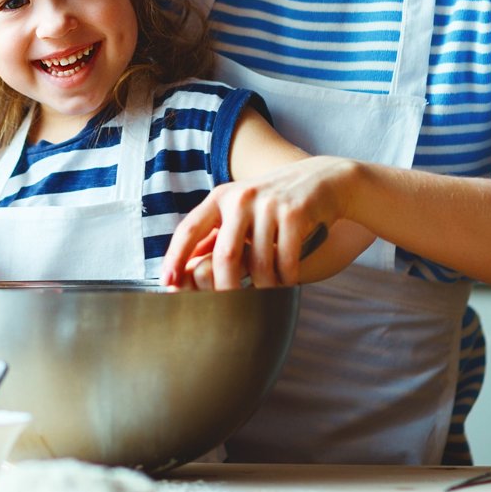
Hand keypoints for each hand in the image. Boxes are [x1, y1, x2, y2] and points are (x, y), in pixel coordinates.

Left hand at [161, 156, 354, 289]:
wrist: (322, 179)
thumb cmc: (274, 201)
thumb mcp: (241, 206)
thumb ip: (215, 232)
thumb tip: (185, 266)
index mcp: (221, 197)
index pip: (189, 229)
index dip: (175, 257)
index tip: (168, 284)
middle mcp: (241, 198)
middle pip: (226, 255)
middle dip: (225, 289)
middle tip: (225, 312)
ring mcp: (269, 204)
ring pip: (260, 263)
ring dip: (263, 288)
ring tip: (266, 296)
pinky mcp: (295, 213)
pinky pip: (286, 259)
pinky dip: (286, 279)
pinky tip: (287, 284)